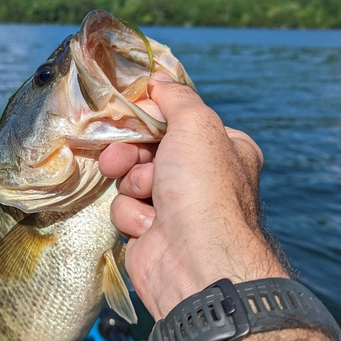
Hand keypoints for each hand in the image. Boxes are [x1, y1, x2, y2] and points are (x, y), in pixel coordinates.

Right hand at [100, 73, 286, 319]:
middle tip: (117, 156)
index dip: (151, 118)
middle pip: (148, 148)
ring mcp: (176, 207)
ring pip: (132, 179)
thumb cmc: (202, 187)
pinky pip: (127, 209)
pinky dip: (132, 215)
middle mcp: (202, 178)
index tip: (133, 114)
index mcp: (223, 149)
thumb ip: (176, 98)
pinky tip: (149, 227)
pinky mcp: (151, 232)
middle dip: (130, 152)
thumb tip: (159, 80)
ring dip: (133, 185)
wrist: (195, 260)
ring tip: (147, 196)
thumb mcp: (196, 125)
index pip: (178, 122)